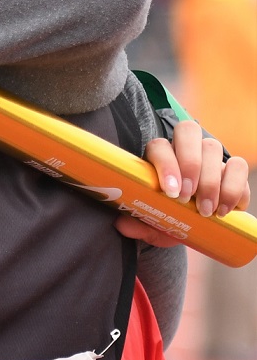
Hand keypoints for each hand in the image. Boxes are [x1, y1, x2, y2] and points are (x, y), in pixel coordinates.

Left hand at [119, 120, 250, 243]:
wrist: (193, 228)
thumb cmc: (168, 218)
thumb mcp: (152, 224)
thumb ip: (137, 224)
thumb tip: (122, 225)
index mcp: (159, 155)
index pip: (160, 146)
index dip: (167, 165)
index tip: (171, 192)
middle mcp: (183, 149)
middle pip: (188, 131)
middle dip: (190, 164)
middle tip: (188, 197)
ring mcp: (209, 157)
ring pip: (212, 147)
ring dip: (211, 181)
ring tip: (206, 211)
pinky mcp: (232, 170)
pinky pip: (238, 166)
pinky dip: (234, 187)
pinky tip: (226, 209)